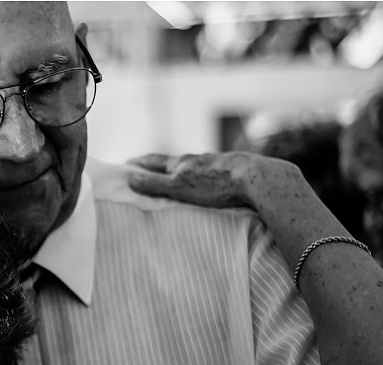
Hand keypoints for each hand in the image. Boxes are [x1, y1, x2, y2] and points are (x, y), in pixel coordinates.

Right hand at [127, 151, 297, 210]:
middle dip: (159, 167)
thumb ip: (154, 184)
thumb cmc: (215, 185)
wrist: (256, 178)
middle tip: (148, 171)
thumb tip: (130, 178)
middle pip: (173, 162)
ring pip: (194, 167)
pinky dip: (202, 178)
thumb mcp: (179, 188)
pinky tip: (208, 185)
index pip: (153, 160)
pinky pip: (211, 174)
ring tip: (177, 180)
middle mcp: (197, 159)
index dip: (138, 162)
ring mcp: (216, 163)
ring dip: (183, 172)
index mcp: (181, 163)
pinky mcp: (233, 170)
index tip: (126, 164)